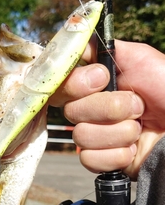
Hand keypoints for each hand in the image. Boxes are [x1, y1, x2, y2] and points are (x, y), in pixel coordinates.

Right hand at [51, 39, 164, 178]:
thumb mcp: (141, 59)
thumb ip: (106, 49)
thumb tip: (79, 44)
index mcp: (95, 86)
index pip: (63, 84)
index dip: (76, 84)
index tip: (102, 79)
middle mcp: (91, 110)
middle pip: (71, 111)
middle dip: (109, 109)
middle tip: (138, 107)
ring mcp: (95, 136)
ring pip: (81, 136)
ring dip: (118, 133)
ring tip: (139, 130)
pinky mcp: (101, 160)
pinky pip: (89, 159)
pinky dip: (116, 155)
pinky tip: (133, 149)